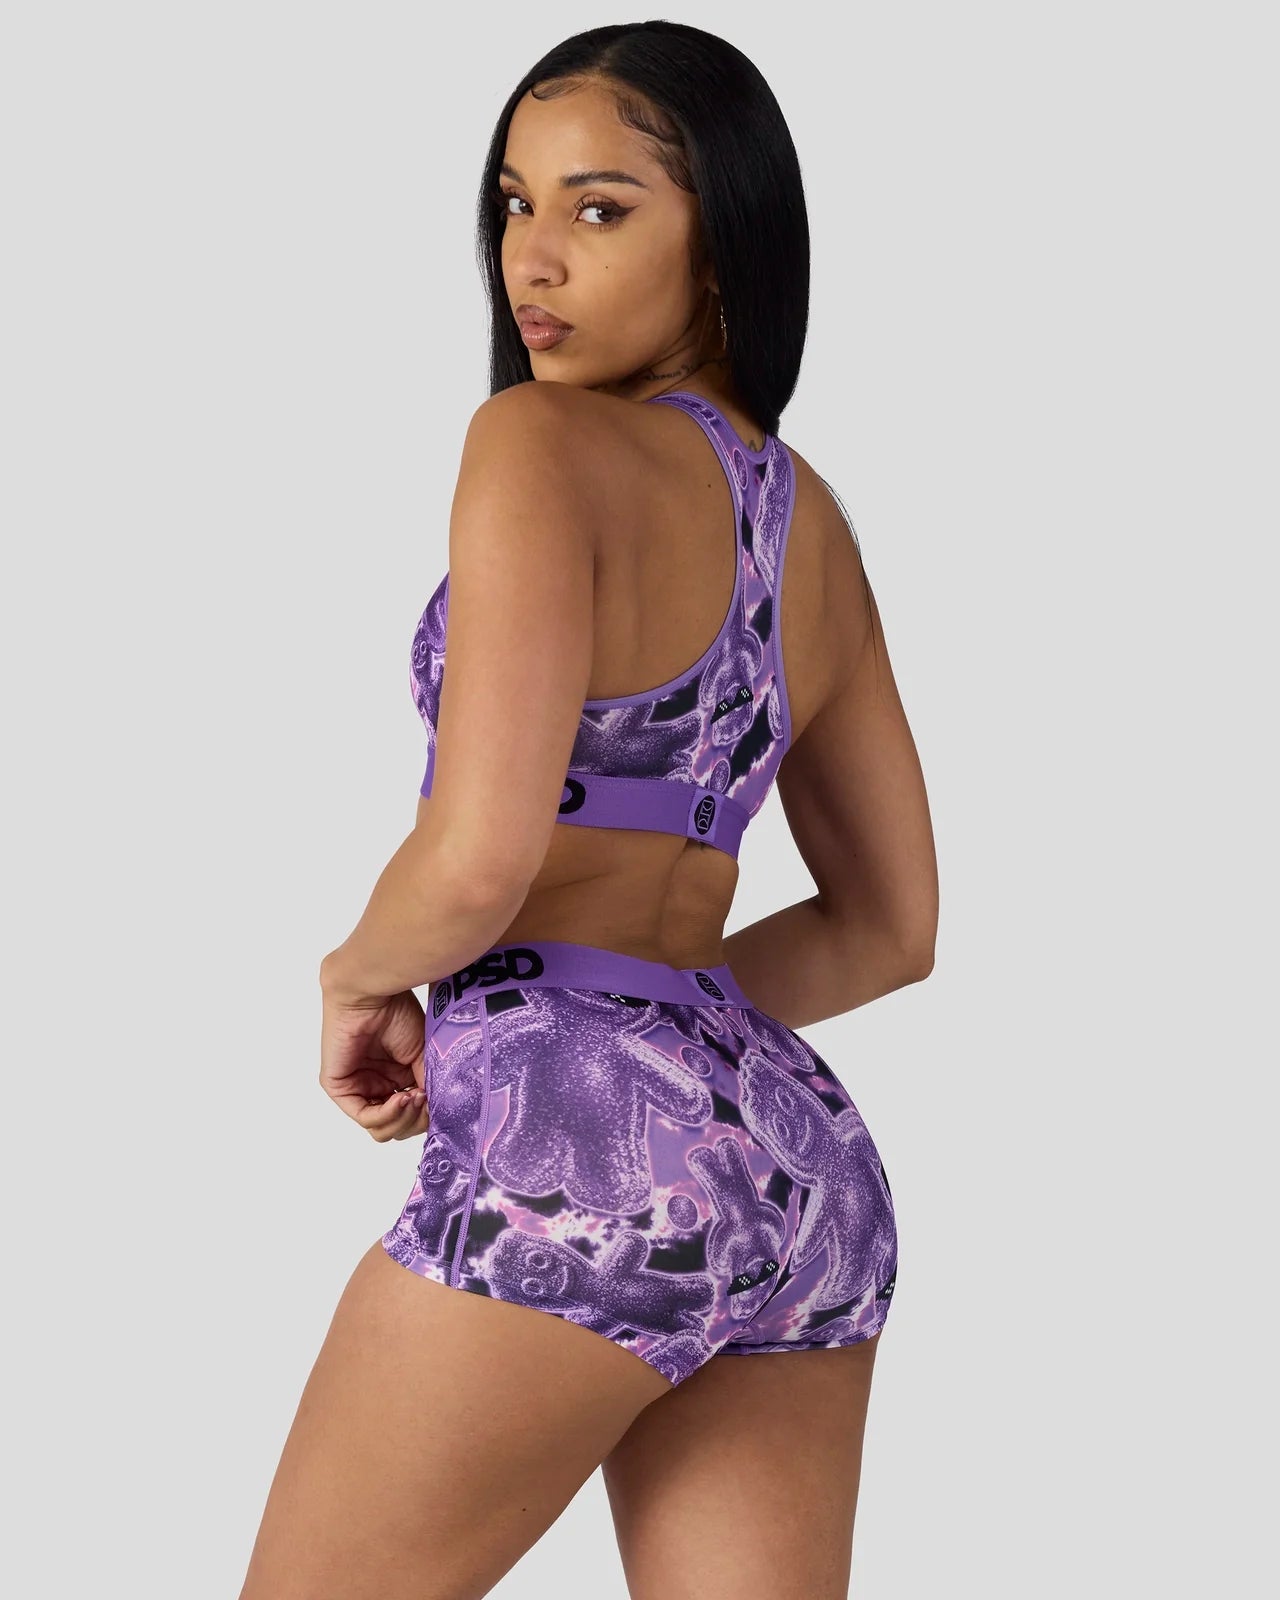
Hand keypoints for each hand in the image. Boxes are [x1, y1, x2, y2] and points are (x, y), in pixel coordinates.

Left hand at [319, 982, 431, 1141]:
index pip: (412, 1118)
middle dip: (416, 1121)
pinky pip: (366, 1117)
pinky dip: (388, 1113)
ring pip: (382, 1129)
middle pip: (398, 1128)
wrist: (372, 993)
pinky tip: (402, 1098)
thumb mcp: (423, 1056)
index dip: (427, 1117)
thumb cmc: (396, 1012)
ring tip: (415, 1098)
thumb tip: (440, 1114)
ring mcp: (357, 1089)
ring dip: (404, 1119)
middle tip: (427, 1101)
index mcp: (395, 1080)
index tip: (441, 1104)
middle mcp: (376, 1087)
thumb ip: (429, 1086)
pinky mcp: (339, 1088)